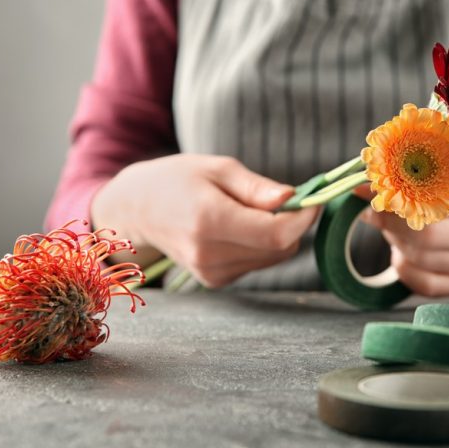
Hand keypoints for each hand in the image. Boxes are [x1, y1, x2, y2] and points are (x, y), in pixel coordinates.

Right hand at [91, 154, 318, 287]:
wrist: (138, 209)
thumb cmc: (178, 179)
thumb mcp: (217, 168)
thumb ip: (257, 187)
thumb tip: (293, 199)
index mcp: (210, 220)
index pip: (276, 234)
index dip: (303, 218)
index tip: (311, 200)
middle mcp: (209, 253)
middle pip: (280, 248)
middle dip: (291, 223)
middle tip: (277, 198)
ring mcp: (211, 272)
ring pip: (273, 257)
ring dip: (274, 234)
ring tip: (246, 210)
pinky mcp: (214, 280)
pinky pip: (258, 263)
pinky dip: (259, 245)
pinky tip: (235, 228)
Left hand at [358, 180, 448, 295]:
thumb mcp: (441, 178)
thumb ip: (405, 178)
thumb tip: (360, 188)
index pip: (440, 202)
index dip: (403, 198)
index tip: (379, 196)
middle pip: (428, 236)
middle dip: (395, 225)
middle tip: (379, 216)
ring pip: (422, 259)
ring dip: (398, 243)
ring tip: (395, 230)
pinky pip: (424, 284)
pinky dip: (404, 268)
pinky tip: (402, 255)